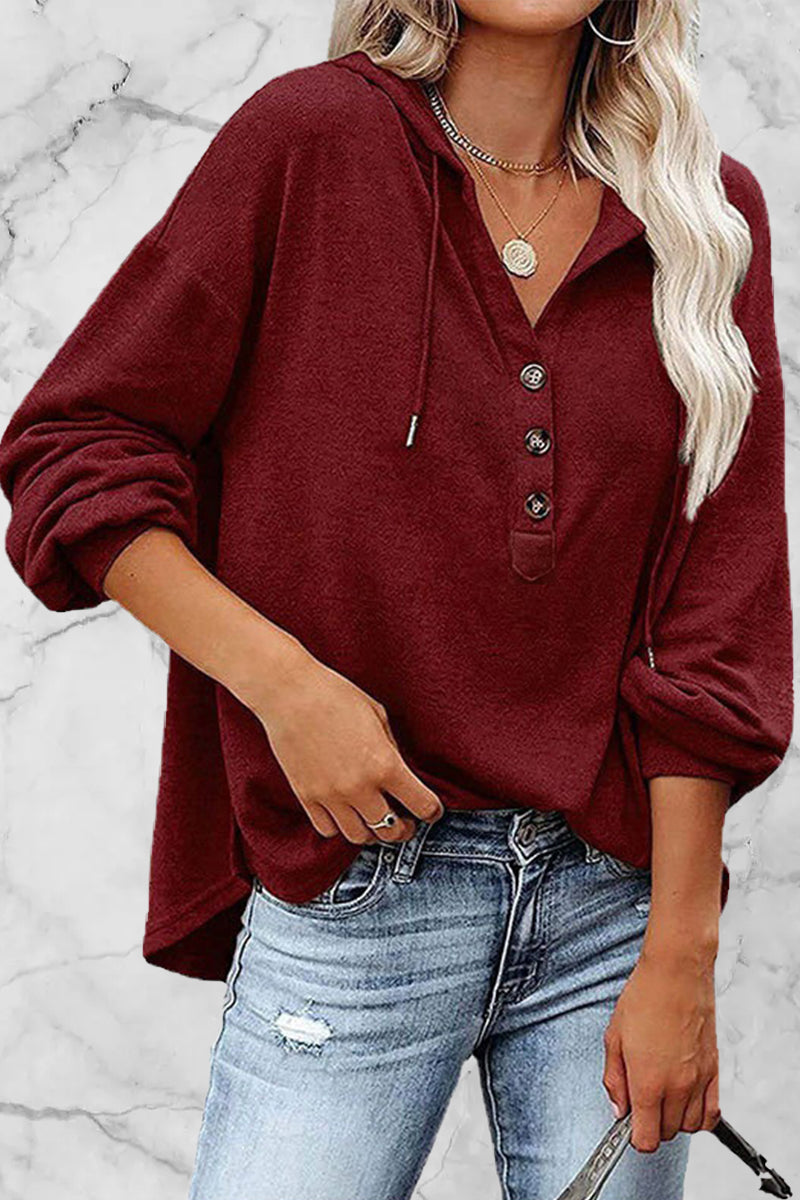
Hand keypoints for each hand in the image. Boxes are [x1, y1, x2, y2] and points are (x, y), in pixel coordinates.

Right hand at [249, 649, 444, 843]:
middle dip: (405, 830)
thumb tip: (400, 773)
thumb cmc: (336, 696)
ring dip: (372, 833)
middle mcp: (360, 788)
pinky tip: (344, 814)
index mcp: (385, 765)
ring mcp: (331, 796)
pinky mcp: (306, 797)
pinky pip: (327, 830)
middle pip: (391, 831)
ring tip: (374, 820)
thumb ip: (392, 749)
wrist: (290, 693)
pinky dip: (339, 827)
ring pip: (359, 837)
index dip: (432, 811)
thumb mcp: (378, 716)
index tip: (432, 811)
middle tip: (407, 823)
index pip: (422, 805)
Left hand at [602, 945, 720, 1151]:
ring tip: (661, 1095)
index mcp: (648, 1081)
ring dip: (674, 1120)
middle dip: (652, 1124)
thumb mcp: (613, 1038)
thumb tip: (619, 1108)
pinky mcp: (714, 1070)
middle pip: (667, 1134)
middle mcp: (677, 1086)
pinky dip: (699, 1115)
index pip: (646, 1138)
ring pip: (689, 1127)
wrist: (676, 973)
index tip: (628, 1126)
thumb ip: (614, 1079)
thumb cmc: (644, 998)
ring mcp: (699, 1080)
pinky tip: (685, 1099)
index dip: (634, 1138)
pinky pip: (711, 1113)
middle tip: (640, 1100)